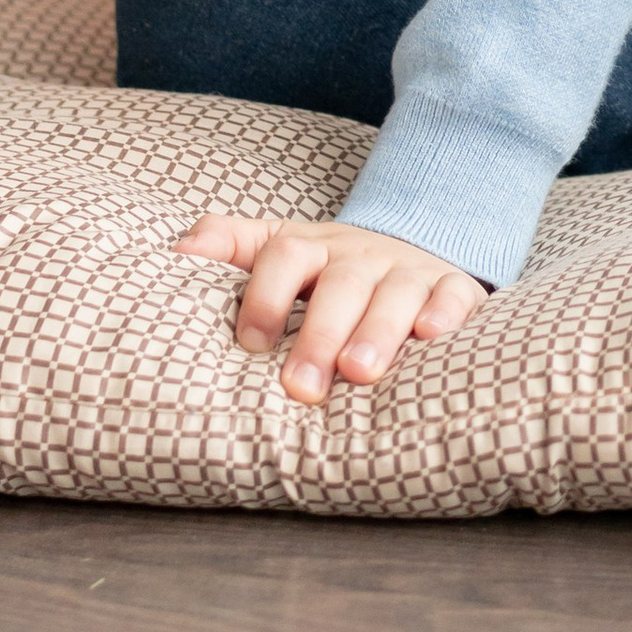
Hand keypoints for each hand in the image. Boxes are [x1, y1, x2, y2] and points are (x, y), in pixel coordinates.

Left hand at [177, 211, 487, 398]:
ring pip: (396, 292)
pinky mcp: (453, 287)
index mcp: (315, 247)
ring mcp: (410, 270)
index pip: (285, 254)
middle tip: (300, 387)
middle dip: (320, 333)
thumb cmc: (330, 270)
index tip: (249, 343)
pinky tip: (432, 337)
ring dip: (378, 330)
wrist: (409, 248)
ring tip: (359, 373)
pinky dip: (446, 312)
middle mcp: (362, 256)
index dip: (265, 294)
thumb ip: (230, 244)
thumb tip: (177, 253)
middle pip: (342, 283)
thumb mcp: (280, 247)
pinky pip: (455, 293)